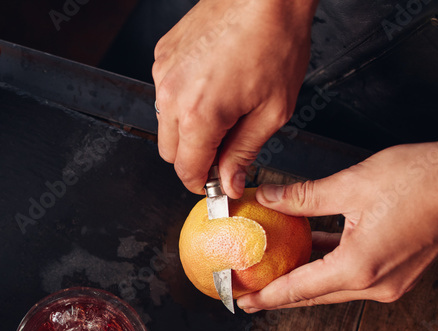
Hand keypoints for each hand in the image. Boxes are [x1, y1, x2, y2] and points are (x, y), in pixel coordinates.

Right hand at [152, 0, 315, 197]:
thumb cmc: (275, 39)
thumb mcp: (272, 109)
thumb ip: (244, 152)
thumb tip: (229, 183)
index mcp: (199, 116)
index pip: (187, 171)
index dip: (203, 184)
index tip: (216, 184)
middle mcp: (172, 96)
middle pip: (170, 152)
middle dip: (195, 156)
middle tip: (226, 145)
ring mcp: (163, 73)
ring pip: (165, 123)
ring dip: (188, 127)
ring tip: (223, 106)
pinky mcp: (162, 55)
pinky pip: (166, 92)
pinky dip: (184, 97)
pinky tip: (213, 82)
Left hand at [236, 132, 437, 310]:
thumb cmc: (425, 178)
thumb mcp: (351, 184)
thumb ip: (301, 197)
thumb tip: (266, 199)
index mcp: (359, 268)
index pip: (297, 290)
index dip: (264, 296)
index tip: (238, 300)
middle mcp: (375, 284)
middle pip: (312, 295)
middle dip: (277, 292)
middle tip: (244, 289)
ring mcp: (390, 282)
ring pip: (331, 286)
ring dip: (301, 278)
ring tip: (268, 270)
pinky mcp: (398, 271)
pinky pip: (351, 275)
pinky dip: (327, 265)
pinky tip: (306, 249)